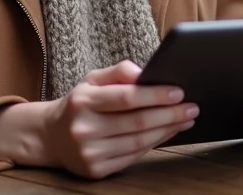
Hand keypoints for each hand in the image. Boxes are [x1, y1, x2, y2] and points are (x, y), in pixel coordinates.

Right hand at [41, 61, 198, 178]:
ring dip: (167, 130)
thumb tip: (146, 73)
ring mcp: (89, 152)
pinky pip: (133, 156)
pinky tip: (168, 133)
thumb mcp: (92, 79)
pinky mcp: (95, 170)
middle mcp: (84, 128)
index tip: (178, 92)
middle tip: (192, 107)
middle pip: (136, 122)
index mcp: (82, 101)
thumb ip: (118, 71)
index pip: (125, 98)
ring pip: (138, 142)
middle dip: (169, 114)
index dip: (155, 95)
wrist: (50, 137)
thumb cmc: (79, 104)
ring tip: (185, 119)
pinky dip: (154, 144)